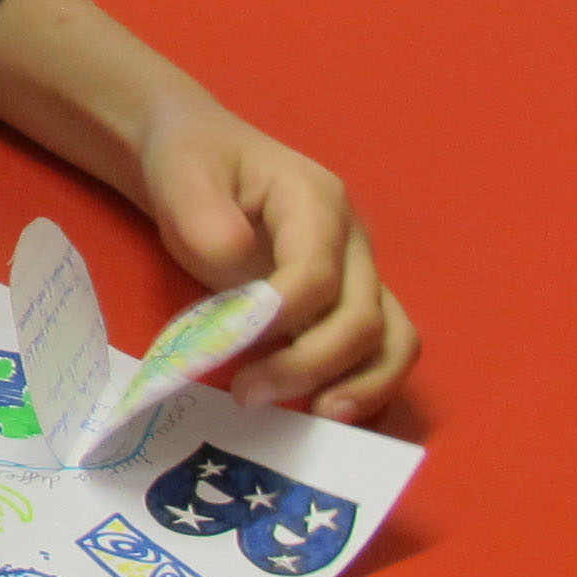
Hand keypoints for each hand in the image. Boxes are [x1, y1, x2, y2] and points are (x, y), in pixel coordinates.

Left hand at [0, 0, 416, 423]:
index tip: (229, 346)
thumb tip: (238, 268)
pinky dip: (362, 387)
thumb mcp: (183, 174)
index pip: (318, 273)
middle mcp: (352, 241)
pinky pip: (379, 352)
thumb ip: (207, 218)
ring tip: (312, 418)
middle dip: (309, 364)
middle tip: (247, 393)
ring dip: (360, 387)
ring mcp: (358, 275)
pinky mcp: (348, 305)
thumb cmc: (193, 164)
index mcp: (317, 200)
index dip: (281, 318)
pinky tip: (320, 411)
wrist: (199, 158)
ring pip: (392, 340)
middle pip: (363, 317)